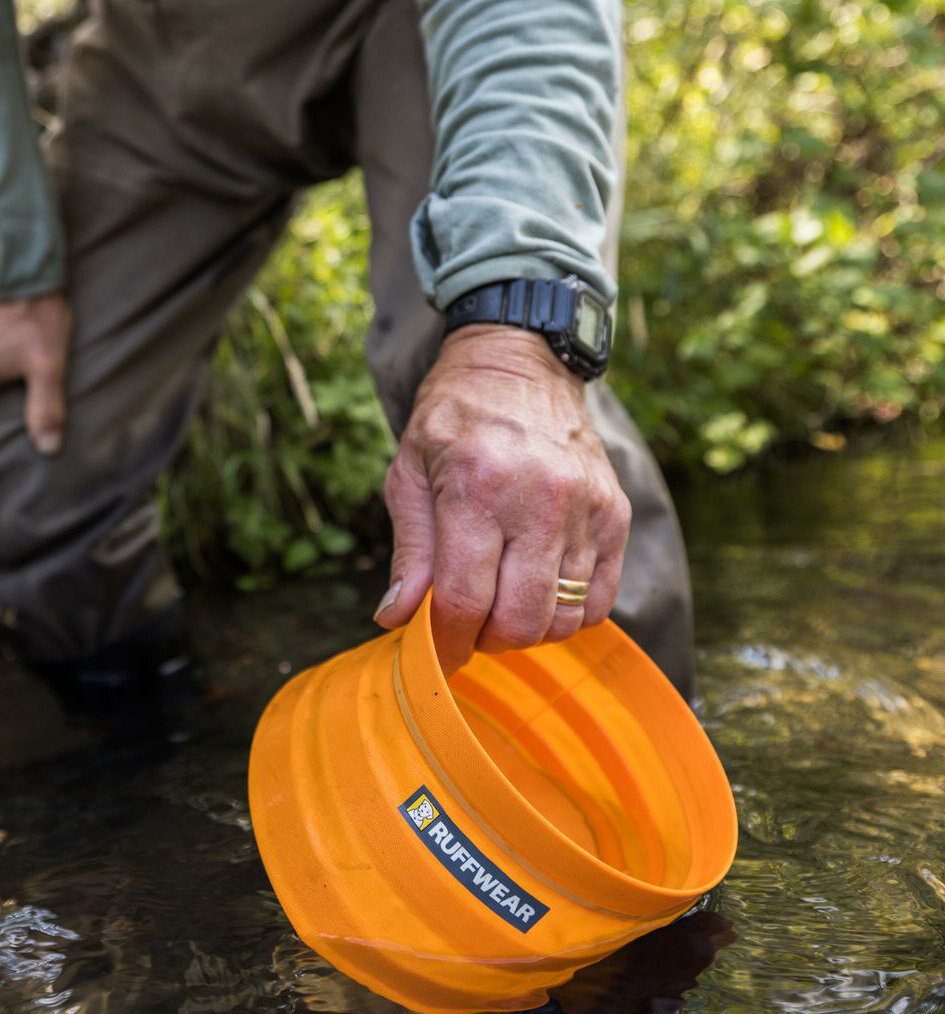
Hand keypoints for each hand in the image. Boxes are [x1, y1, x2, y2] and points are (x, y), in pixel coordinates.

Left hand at [375, 326, 630, 675]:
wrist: (520, 363)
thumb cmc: (455, 420)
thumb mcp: (409, 474)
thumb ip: (409, 552)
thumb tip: (397, 619)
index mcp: (476, 488)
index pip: (465, 600)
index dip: (447, 640)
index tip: (438, 650)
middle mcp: (539, 500)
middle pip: (519, 621)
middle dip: (487, 640)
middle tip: (469, 623)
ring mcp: (586, 509)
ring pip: (564, 619)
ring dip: (527, 630)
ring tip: (502, 603)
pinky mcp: (616, 515)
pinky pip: (599, 601)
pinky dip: (569, 613)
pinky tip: (539, 590)